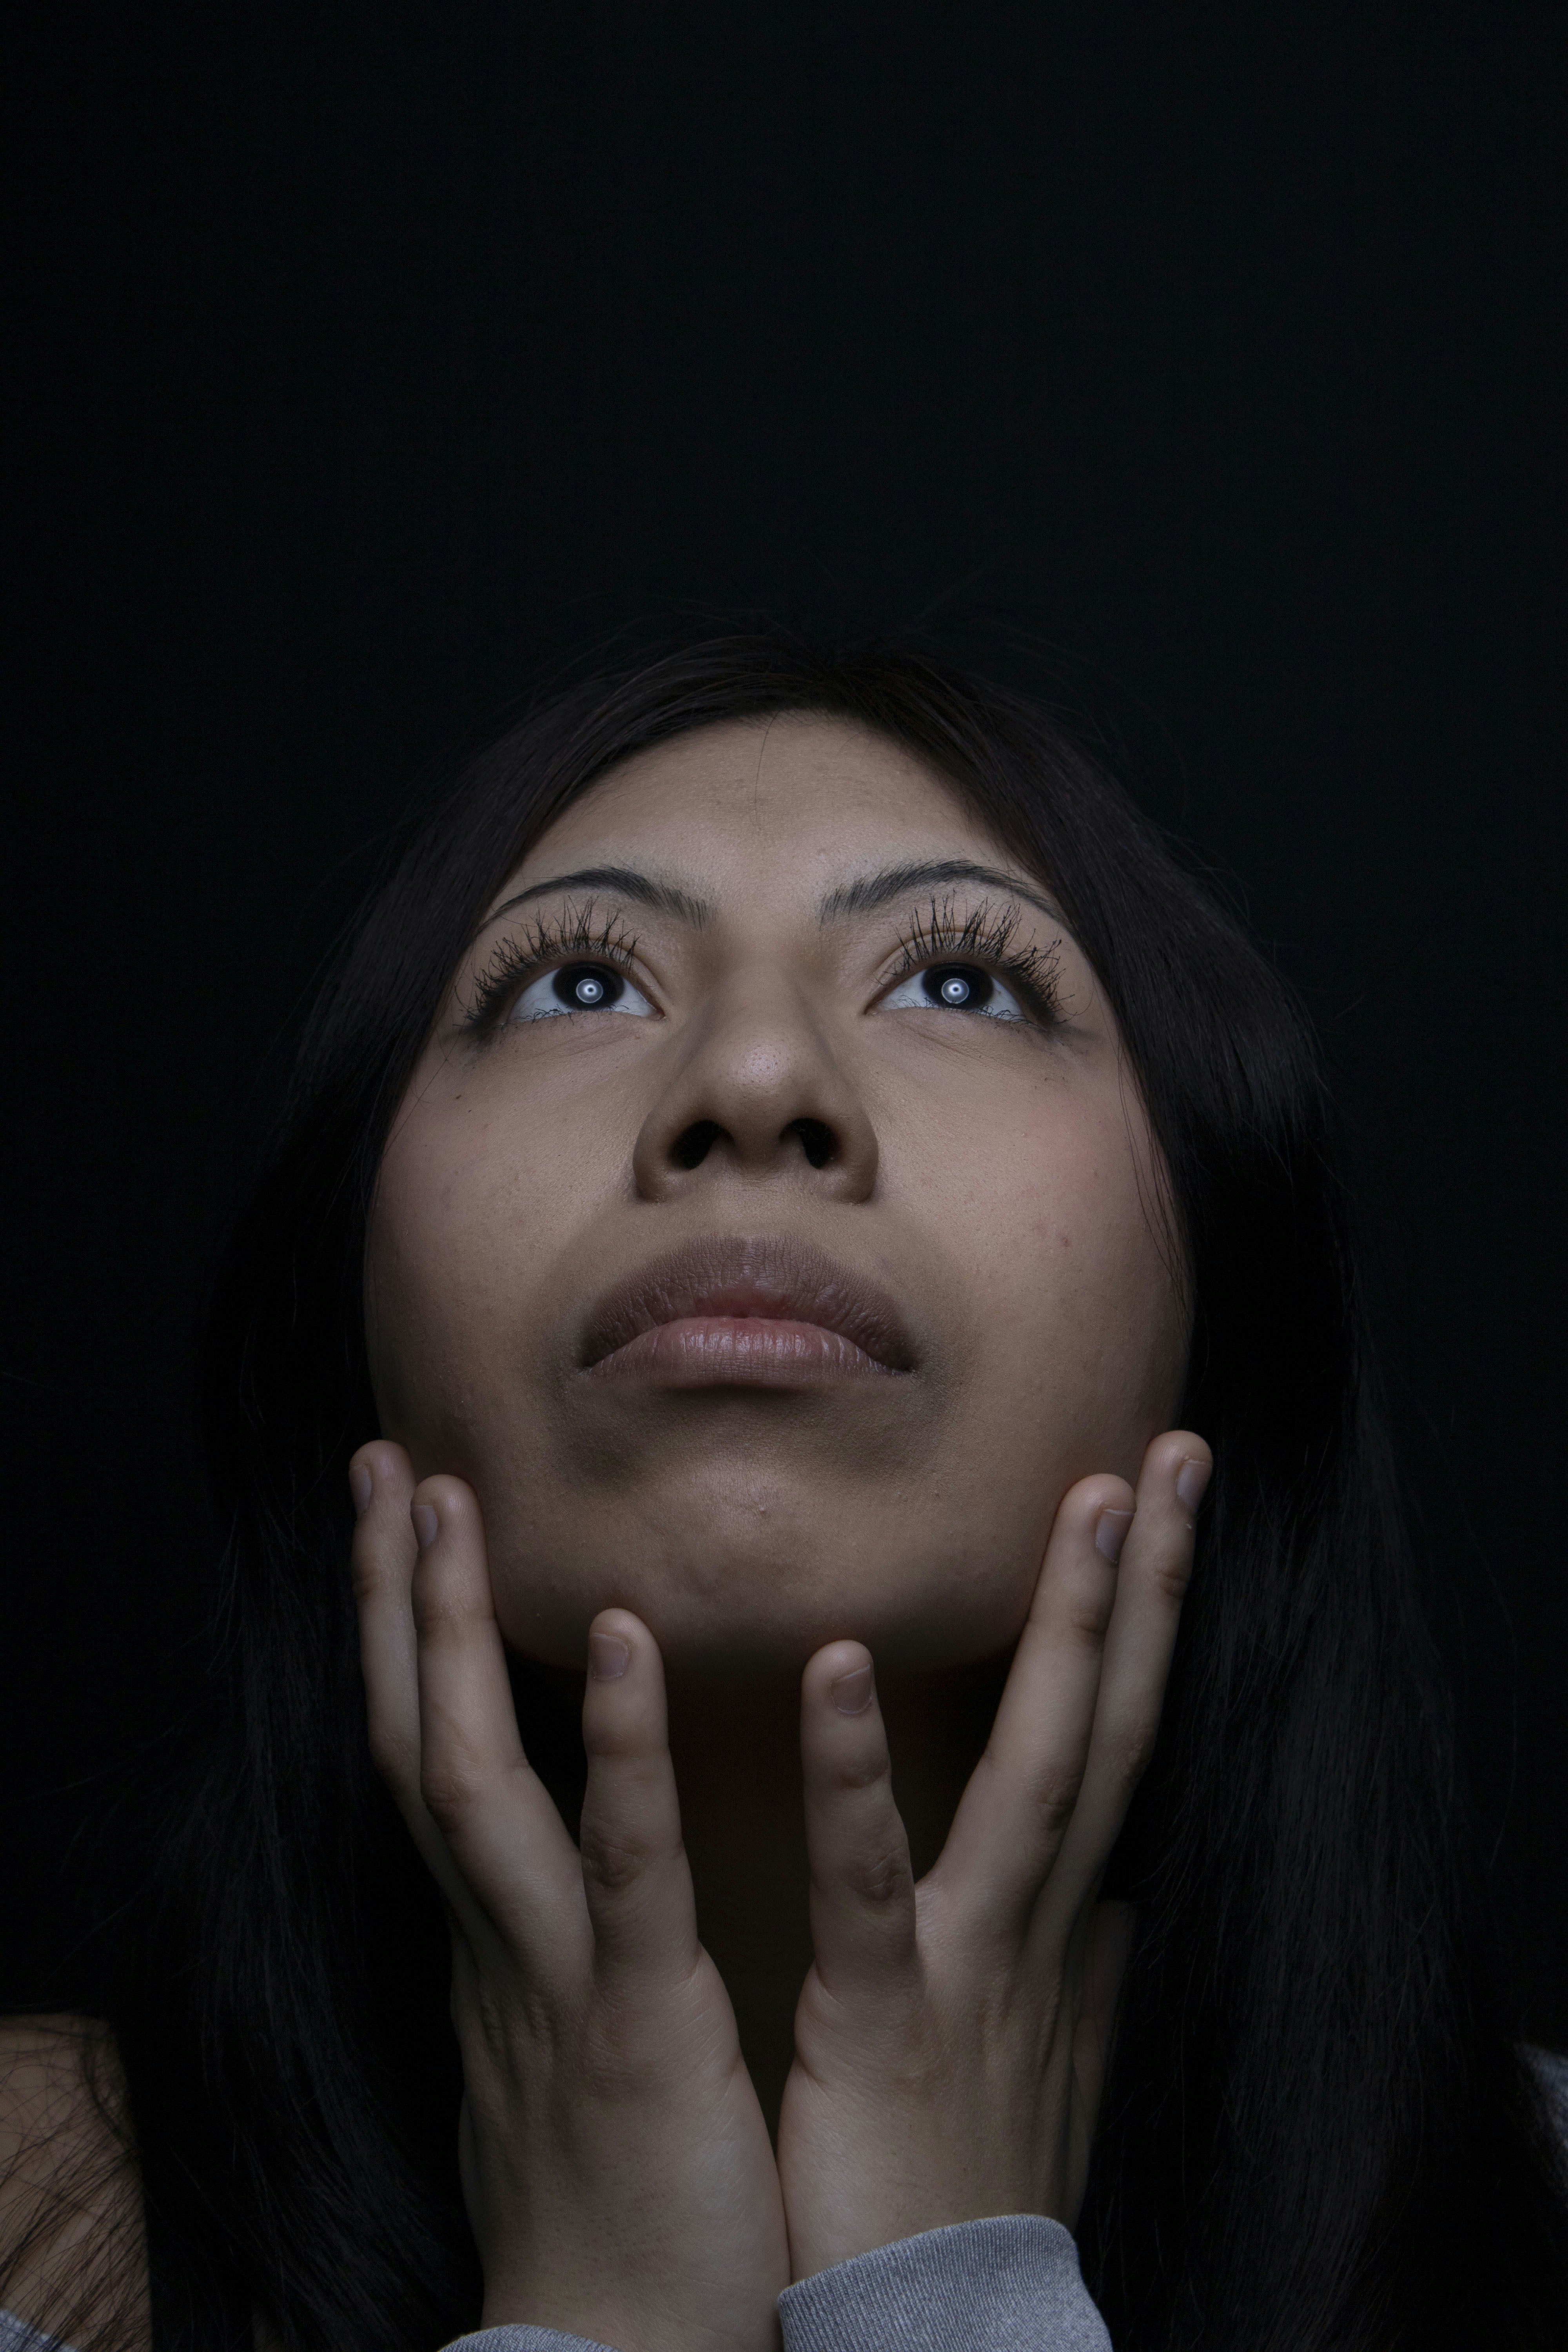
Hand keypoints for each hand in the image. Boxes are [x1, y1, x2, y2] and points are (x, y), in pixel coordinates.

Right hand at [349, 1444, 788, 2351]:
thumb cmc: (644, 2204)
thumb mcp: (604, 2044)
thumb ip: (607, 1951)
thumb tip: (626, 1889)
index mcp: (504, 1944)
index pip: (435, 1757)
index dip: (412, 1638)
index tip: (410, 1519)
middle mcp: (496, 1942)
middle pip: (414, 1736)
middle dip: (391, 1597)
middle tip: (383, 1459)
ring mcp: (548, 1976)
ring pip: (467, 1780)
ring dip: (450, 1634)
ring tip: (445, 1501)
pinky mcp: (630, 2021)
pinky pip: (615, 1868)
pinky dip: (615, 1750)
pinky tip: (622, 1637)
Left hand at [776, 1429, 1210, 2279]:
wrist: (935, 2328)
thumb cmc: (968, 2171)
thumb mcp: (1041, 2048)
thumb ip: (1078, 1959)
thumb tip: (1121, 1901)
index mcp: (1050, 1914)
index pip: (1116, 1731)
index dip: (1147, 1617)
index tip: (1160, 1494)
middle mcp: (1034, 1919)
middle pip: (1110, 1723)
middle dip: (1148, 1588)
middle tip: (1173, 1452)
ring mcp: (971, 1963)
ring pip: (1040, 1774)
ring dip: (1067, 1634)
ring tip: (1085, 1503)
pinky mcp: (882, 2017)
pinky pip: (872, 1879)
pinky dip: (859, 1773)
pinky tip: (842, 1664)